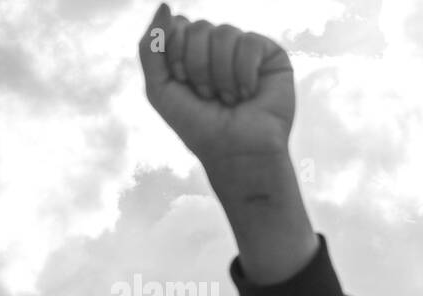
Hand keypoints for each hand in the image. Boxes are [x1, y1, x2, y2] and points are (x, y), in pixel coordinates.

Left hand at [138, 4, 293, 171]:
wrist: (236, 154)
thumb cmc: (199, 127)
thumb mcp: (159, 88)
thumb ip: (150, 46)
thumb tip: (166, 5)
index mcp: (192, 50)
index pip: (177, 25)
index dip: (175, 53)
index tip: (184, 83)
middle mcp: (219, 47)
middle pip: (198, 27)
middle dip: (198, 66)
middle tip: (208, 95)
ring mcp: (246, 50)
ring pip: (224, 33)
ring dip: (221, 73)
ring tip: (230, 99)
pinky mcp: (272, 56)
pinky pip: (250, 42)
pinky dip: (244, 72)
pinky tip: (249, 94)